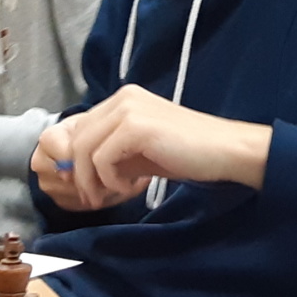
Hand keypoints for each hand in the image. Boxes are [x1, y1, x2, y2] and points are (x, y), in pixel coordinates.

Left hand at [30, 85, 271, 210]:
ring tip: (115, 194)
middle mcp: (122, 97)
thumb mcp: (138, 152)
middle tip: (95, 198)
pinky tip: (134, 186)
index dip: (73, 162)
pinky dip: (111, 180)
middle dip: (79, 175)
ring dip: (93, 181)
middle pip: (74, 140)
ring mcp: (128, 109)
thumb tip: (72, 171)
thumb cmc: (186, 153)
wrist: (225, 152)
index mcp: (122, 99)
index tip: (86, 187)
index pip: (77, 129)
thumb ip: (107, 154)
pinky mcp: (135, 126)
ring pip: (83, 151)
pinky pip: (101, 159)